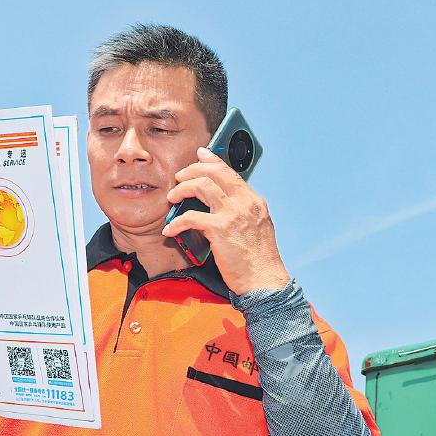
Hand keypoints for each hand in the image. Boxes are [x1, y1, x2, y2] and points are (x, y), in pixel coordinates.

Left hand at [163, 147, 290, 293]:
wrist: (265, 281)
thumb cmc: (259, 261)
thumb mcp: (256, 228)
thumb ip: (241, 213)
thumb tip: (219, 207)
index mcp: (254, 201)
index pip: (230, 172)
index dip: (212, 161)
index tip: (200, 155)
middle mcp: (245, 203)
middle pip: (214, 172)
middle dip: (191, 170)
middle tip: (179, 178)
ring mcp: (233, 214)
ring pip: (201, 185)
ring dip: (181, 189)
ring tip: (172, 198)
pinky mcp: (220, 229)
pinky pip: (190, 217)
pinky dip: (176, 222)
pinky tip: (170, 229)